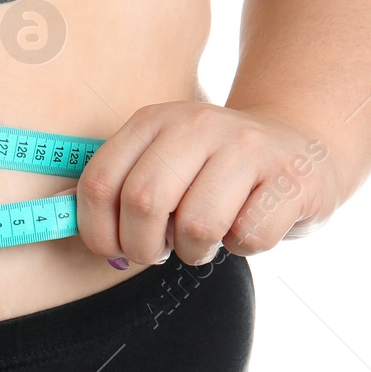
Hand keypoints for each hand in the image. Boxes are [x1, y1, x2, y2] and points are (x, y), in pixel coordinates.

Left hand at [74, 102, 339, 267]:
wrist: (304, 147)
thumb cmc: (218, 173)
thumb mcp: (164, 162)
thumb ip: (118, 190)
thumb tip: (65, 226)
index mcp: (154, 121)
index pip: (98, 181)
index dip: (97, 231)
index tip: (115, 247)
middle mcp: (198, 124)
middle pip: (144, 202)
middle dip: (145, 247)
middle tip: (161, 250)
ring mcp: (249, 147)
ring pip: (197, 224)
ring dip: (196, 250)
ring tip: (206, 237)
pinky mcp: (291, 178)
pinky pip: (249, 236)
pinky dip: (244, 247)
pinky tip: (249, 225)